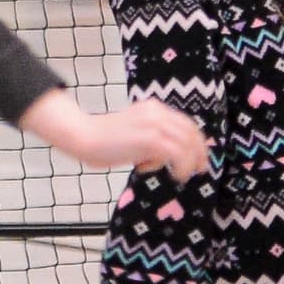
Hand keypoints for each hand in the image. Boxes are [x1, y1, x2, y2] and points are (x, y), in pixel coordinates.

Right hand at [26, 90, 211, 181]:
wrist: (84, 136)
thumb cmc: (104, 141)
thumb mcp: (134, 134)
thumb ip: (152, 139)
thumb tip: (169, 157)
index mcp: (153, 108)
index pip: (185, 123)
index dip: (196, 141)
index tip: (199, 158)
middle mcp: (157, 112)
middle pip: (191, 131)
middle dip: (199, 152)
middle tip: (200, 170)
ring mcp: (154, 124)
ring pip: (188, 143)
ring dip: (190, 162)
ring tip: (181, 175)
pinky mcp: (150, 138)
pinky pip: (178, 153)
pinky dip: (182, 166)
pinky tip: (174, 175)